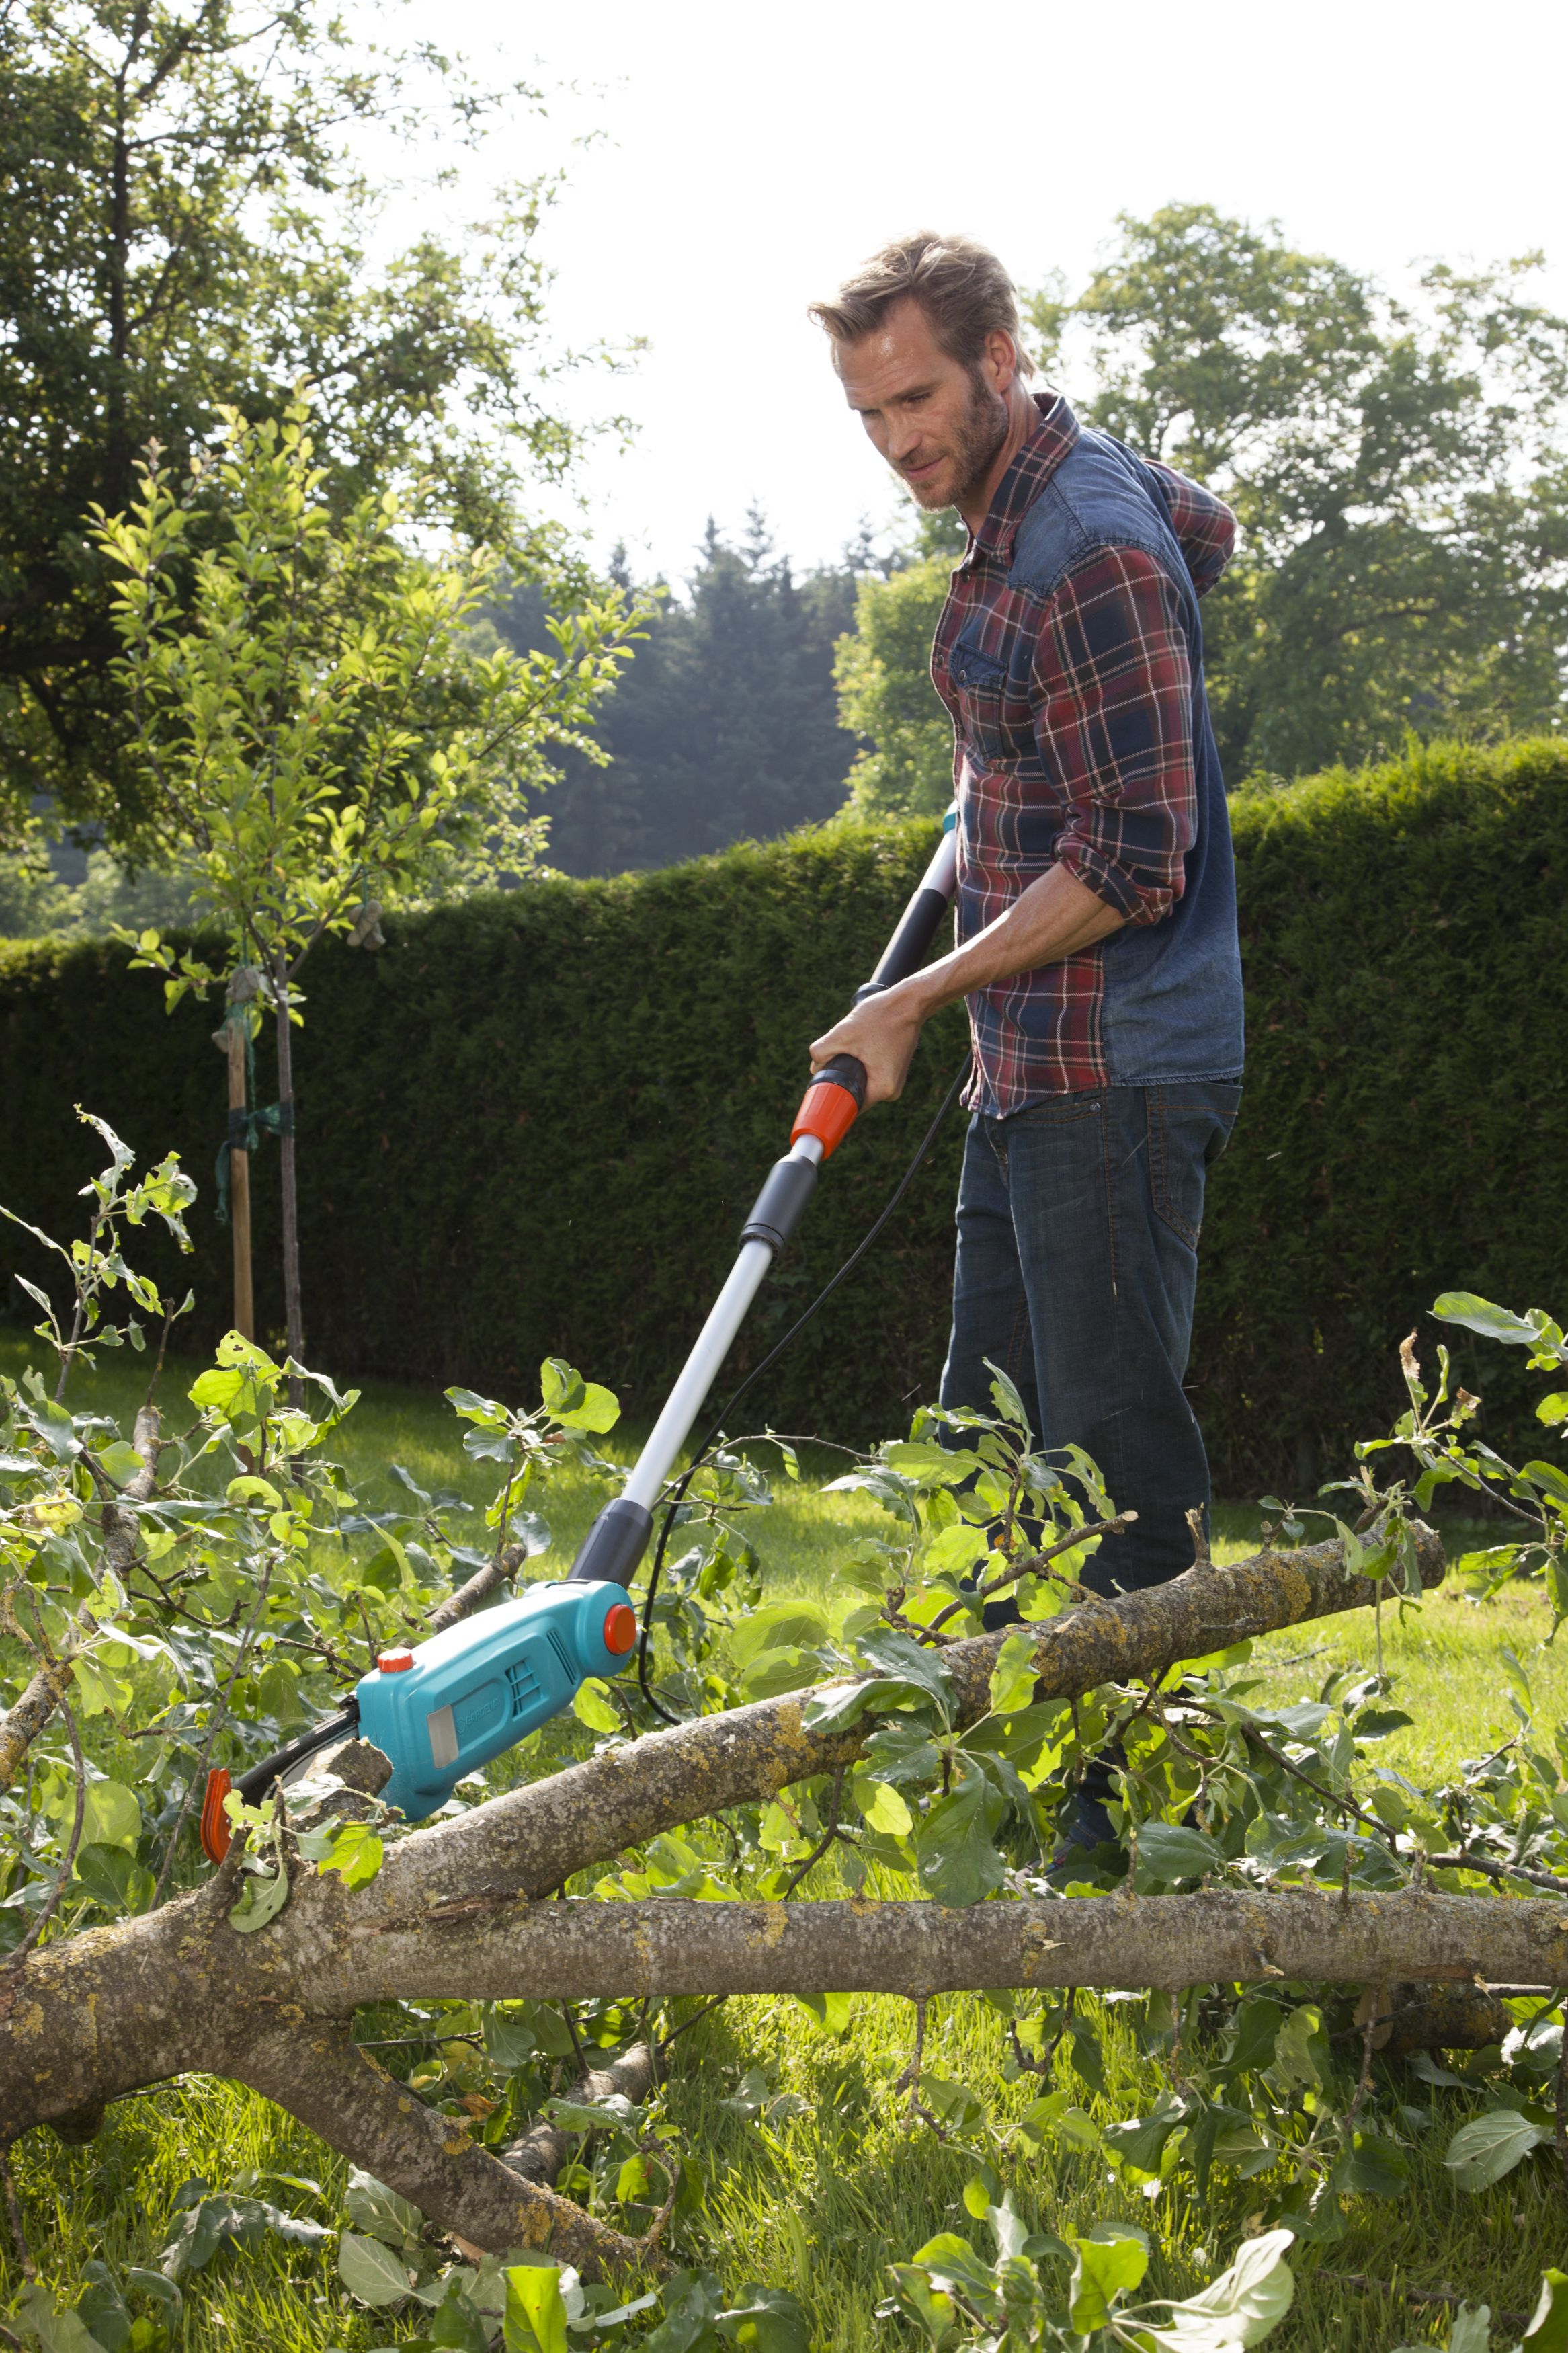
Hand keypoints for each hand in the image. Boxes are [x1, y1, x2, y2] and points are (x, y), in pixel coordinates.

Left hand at [809, 982, 928, 1106]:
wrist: (908, 1003)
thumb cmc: (881, 1017)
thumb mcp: (843, 1034)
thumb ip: (821, 1052)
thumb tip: (814, 1067)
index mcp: (883, 1088)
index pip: (851, 1105)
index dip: (834, 1097)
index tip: (824, 1086)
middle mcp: (893, 1090)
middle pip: (856, 1091)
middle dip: (843, 1076)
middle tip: (842, 1053)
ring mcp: (895, 1080)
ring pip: (862, 1081)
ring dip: (853, 1067)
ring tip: (859, 1044)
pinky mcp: (895, 1069)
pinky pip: (871, 1073)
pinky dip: (863, 1062)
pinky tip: (865, 1044)